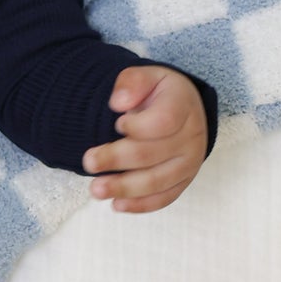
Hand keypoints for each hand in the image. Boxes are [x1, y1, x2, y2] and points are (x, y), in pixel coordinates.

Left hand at [81, 64, 210, 213]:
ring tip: (96, 189)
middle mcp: (191, 137)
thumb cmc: (159, 94)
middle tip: (88, 162)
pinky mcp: (183, 182)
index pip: (163, 121)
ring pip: (157, 181)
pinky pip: (164, 198)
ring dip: (124, 188)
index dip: (137, 126)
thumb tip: (118, 102)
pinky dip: (140, 205)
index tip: (118, 124)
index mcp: (183, 106)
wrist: (183, 110)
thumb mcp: (147, 76)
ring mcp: (189, 163)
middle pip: (153, 154)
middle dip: (116, 159)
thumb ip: (132, 82)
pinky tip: (117, 205)